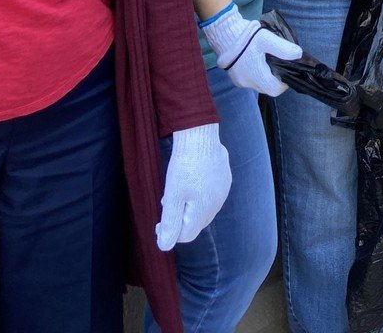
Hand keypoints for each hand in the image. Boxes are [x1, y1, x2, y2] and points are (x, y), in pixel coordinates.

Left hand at [155, 123, 231, 250]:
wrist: (200, 136)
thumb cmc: (184, 166)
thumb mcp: (172, 196)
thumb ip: (170, 223)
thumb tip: (165, 246)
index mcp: (203, 211)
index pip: (186, 235)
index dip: (170, 234)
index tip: (158, 224)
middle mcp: (217, 204)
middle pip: (196, 223)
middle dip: (179, 221)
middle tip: (165, 207)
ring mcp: (223, 190)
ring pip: (203, 208)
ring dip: (188, 208)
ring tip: (175, 194)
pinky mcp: (225, 178)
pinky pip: (210, 194)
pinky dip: (198, 195)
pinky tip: (189, 181)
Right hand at [202, 4, 302, 96]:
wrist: (224, 32)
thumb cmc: (246, 37)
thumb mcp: (267, 39)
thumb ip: (284, 48)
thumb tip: (299, 54)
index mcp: (256, 76)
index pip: (275, 90)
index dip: (284, 83)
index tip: (287, 71)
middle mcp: (246, 82)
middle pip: (267, 88)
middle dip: (275, 79)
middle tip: (279, 64)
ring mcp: (238, 80)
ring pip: (258, 84)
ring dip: (265, 76)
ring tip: (269, 61)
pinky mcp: (234, 76)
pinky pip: (249, 80)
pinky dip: (256, 74)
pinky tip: (257, 61)